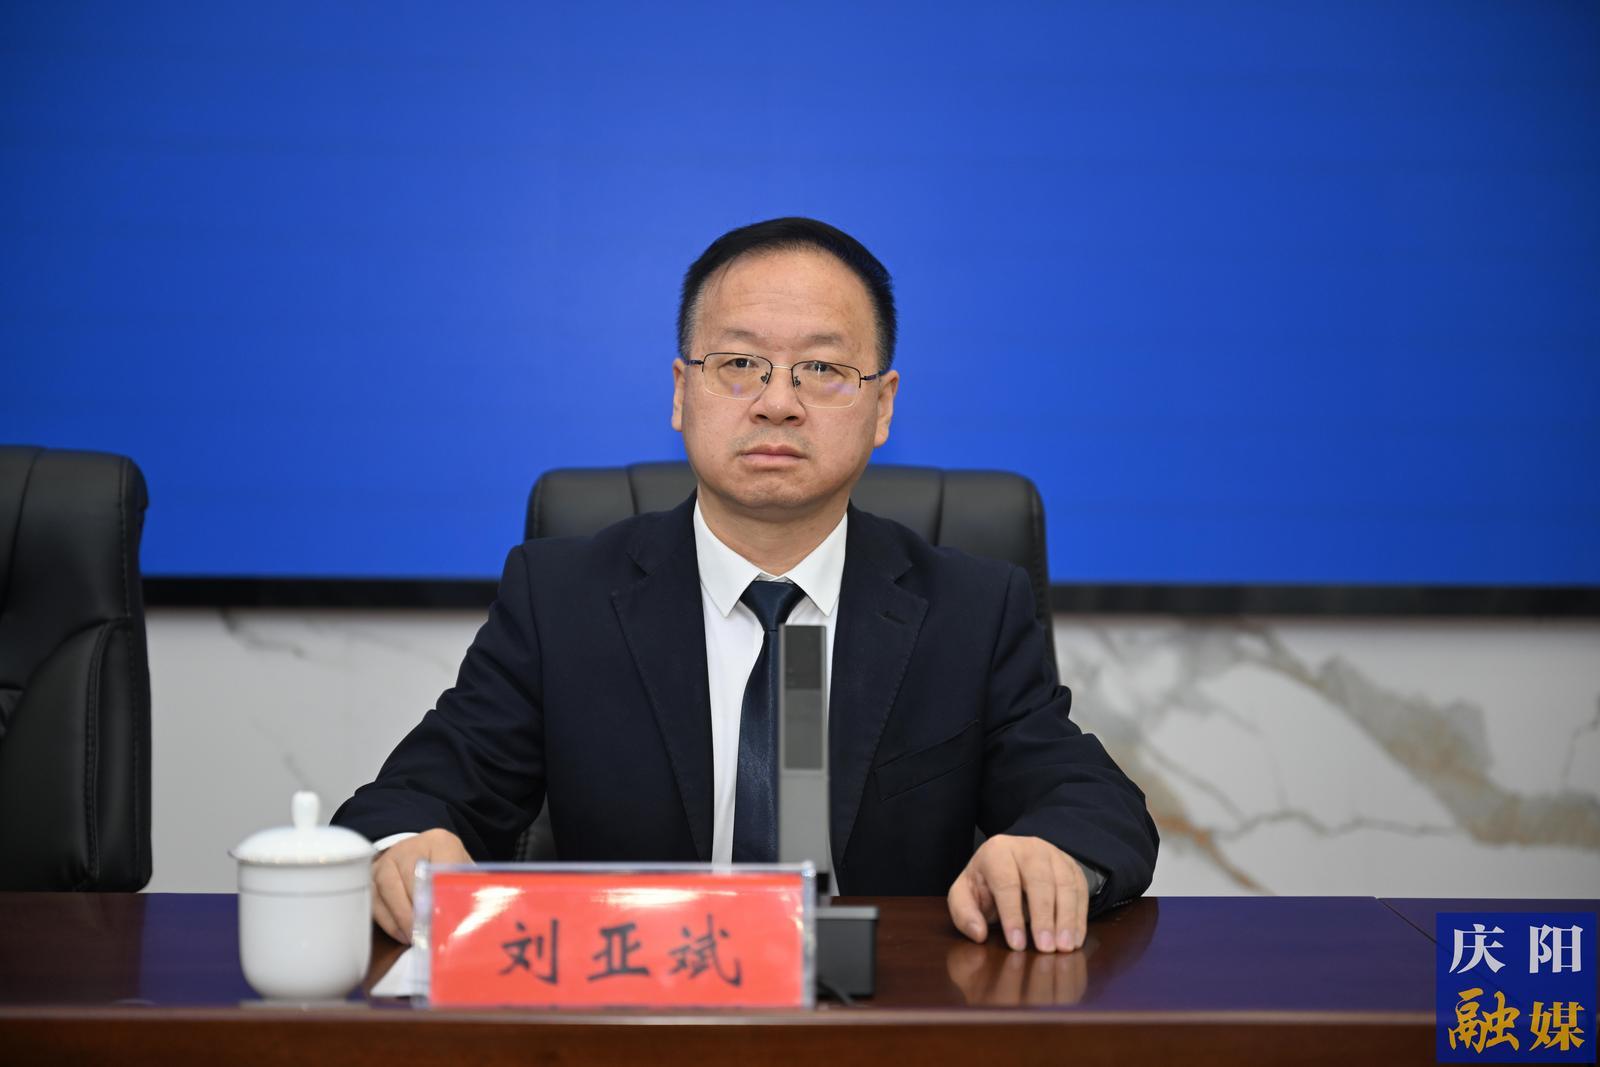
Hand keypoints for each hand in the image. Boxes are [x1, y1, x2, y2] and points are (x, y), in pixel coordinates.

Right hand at [370, 828, 469, 943]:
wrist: (424, 858)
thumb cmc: (448, 871)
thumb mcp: (463, 875)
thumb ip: (468, 889)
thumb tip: (475, 915)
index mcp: (439, 842)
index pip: (438, 867)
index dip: (438, 894)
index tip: (443, 917)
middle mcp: (409, 846)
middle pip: (408, 876)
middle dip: (416, 909)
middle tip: (426, 932)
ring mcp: (387, 860)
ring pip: (386, 887)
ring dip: (400, 917)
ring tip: (414, 937)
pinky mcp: (371, 877)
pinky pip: (373, 899)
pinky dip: (387, 920)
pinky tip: (402, 934)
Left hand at [946, 834, 1087, 952]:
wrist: (1009, 863)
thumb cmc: (985, 883)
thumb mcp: (965, 895)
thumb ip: (963, 913)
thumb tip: (978, 933)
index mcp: (997, 851)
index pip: (1006, 883)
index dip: (1012, 914)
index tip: (1017, 944)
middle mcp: (1028, 847)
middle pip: (1040, 881)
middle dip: (1044, 917)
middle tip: (1046, 948)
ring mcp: (1053, 854)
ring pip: (1065, 884)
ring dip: (1067, 918)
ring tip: (1064, 947)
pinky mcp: (1071, 866)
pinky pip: (1080, 890)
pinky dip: (1080, 916)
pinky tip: (1075, 939)